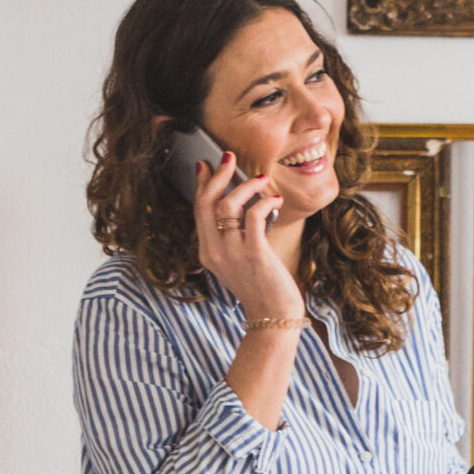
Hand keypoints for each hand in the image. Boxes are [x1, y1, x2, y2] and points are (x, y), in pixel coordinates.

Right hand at [193, 150, 302, 322]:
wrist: (273, 315)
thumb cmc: (262, 287)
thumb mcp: (238, 261)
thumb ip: (232, 238)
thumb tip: (242, 206)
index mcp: (207, 252)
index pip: (199, 210)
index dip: (201, 185)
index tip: (206, 165)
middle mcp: (214, 251)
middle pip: (207, 203)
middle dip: (217, 175)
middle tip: (229, 158)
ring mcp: (232, 253)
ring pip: (228, 205)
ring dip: (246, 186)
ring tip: (261, 179)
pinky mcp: (254, 253)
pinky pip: (253, 216)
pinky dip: (264, 202)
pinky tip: (275, 199)